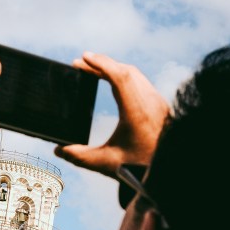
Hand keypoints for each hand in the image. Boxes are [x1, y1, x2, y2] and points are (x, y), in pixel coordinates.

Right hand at [55, 52, 169, 176]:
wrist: (170, 171)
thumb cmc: (140, 169)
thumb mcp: (106, 164)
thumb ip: (80, 157)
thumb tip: (59, 150)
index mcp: (138, 113)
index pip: (120, 76)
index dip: (101, 63)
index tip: (84, 57)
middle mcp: (151, 103)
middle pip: (126, 71)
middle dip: (103, 63)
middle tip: (82, 62)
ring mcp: (159, 103)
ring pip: (135, 75)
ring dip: (114, 68)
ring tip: (94, 69)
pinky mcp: (161, 106)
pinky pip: (142, 82)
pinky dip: (125, 76)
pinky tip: (113, 80)